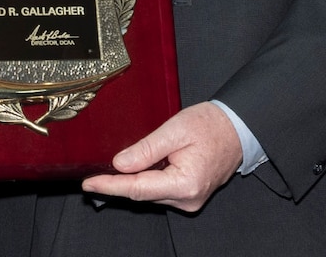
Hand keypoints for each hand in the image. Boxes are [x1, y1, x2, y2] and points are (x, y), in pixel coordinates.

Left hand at [81, 101, 243, 212]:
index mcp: (185, 183)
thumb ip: (146, 149)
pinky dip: (145, 181)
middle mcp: (187, 198)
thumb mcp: (175, 130)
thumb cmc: (211, 125)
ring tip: (109, 171)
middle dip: (116, 185)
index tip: (88, 184)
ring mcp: (190, 200)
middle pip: (142, 194)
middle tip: (91, 176)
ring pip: (149, 194)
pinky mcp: (189, 195)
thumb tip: (119, 164)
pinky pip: (159, 190)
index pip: (138, 188)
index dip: (110, 186)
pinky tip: (134, 170)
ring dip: (130, 183)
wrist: (237, 128)